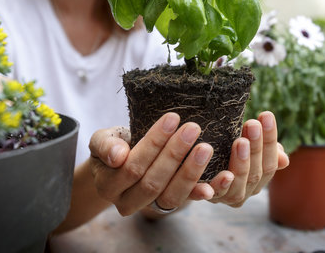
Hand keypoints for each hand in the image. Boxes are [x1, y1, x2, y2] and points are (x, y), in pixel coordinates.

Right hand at [88, 113, 215, 215]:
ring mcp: (150, 206)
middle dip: (175, 154)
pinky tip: (222, 178)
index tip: (172, 118)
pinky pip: (188, 200)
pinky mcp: (170, 204)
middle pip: (153, 182)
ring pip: (172, 195)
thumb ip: (105, 146)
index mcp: (108, 185)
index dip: (153, 144)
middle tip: (193, 128)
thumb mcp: (102, 139)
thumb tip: (118, 156)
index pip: (133, 166)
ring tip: (206, 147)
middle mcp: (128, 202)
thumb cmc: (113, 144)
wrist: (119, 160)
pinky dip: (204, 190)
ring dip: (191, 172)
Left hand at [199, 111, 288, 206]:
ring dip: (241, 163)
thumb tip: (283, 158)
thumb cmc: (221, 148)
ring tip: (240, 141)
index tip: (266, 115)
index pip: (270, 163)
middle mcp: (244, 192)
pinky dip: (218, 186)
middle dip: (256, 148)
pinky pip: (211, 194)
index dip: (269, 140)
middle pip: (255, 174)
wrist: (186, 165)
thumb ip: (262, 152)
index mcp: (257, 180)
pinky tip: (224, 175)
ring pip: (237, 184)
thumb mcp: (242, 145)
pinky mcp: (202, 198)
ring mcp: (224, 198)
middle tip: (252, 124)